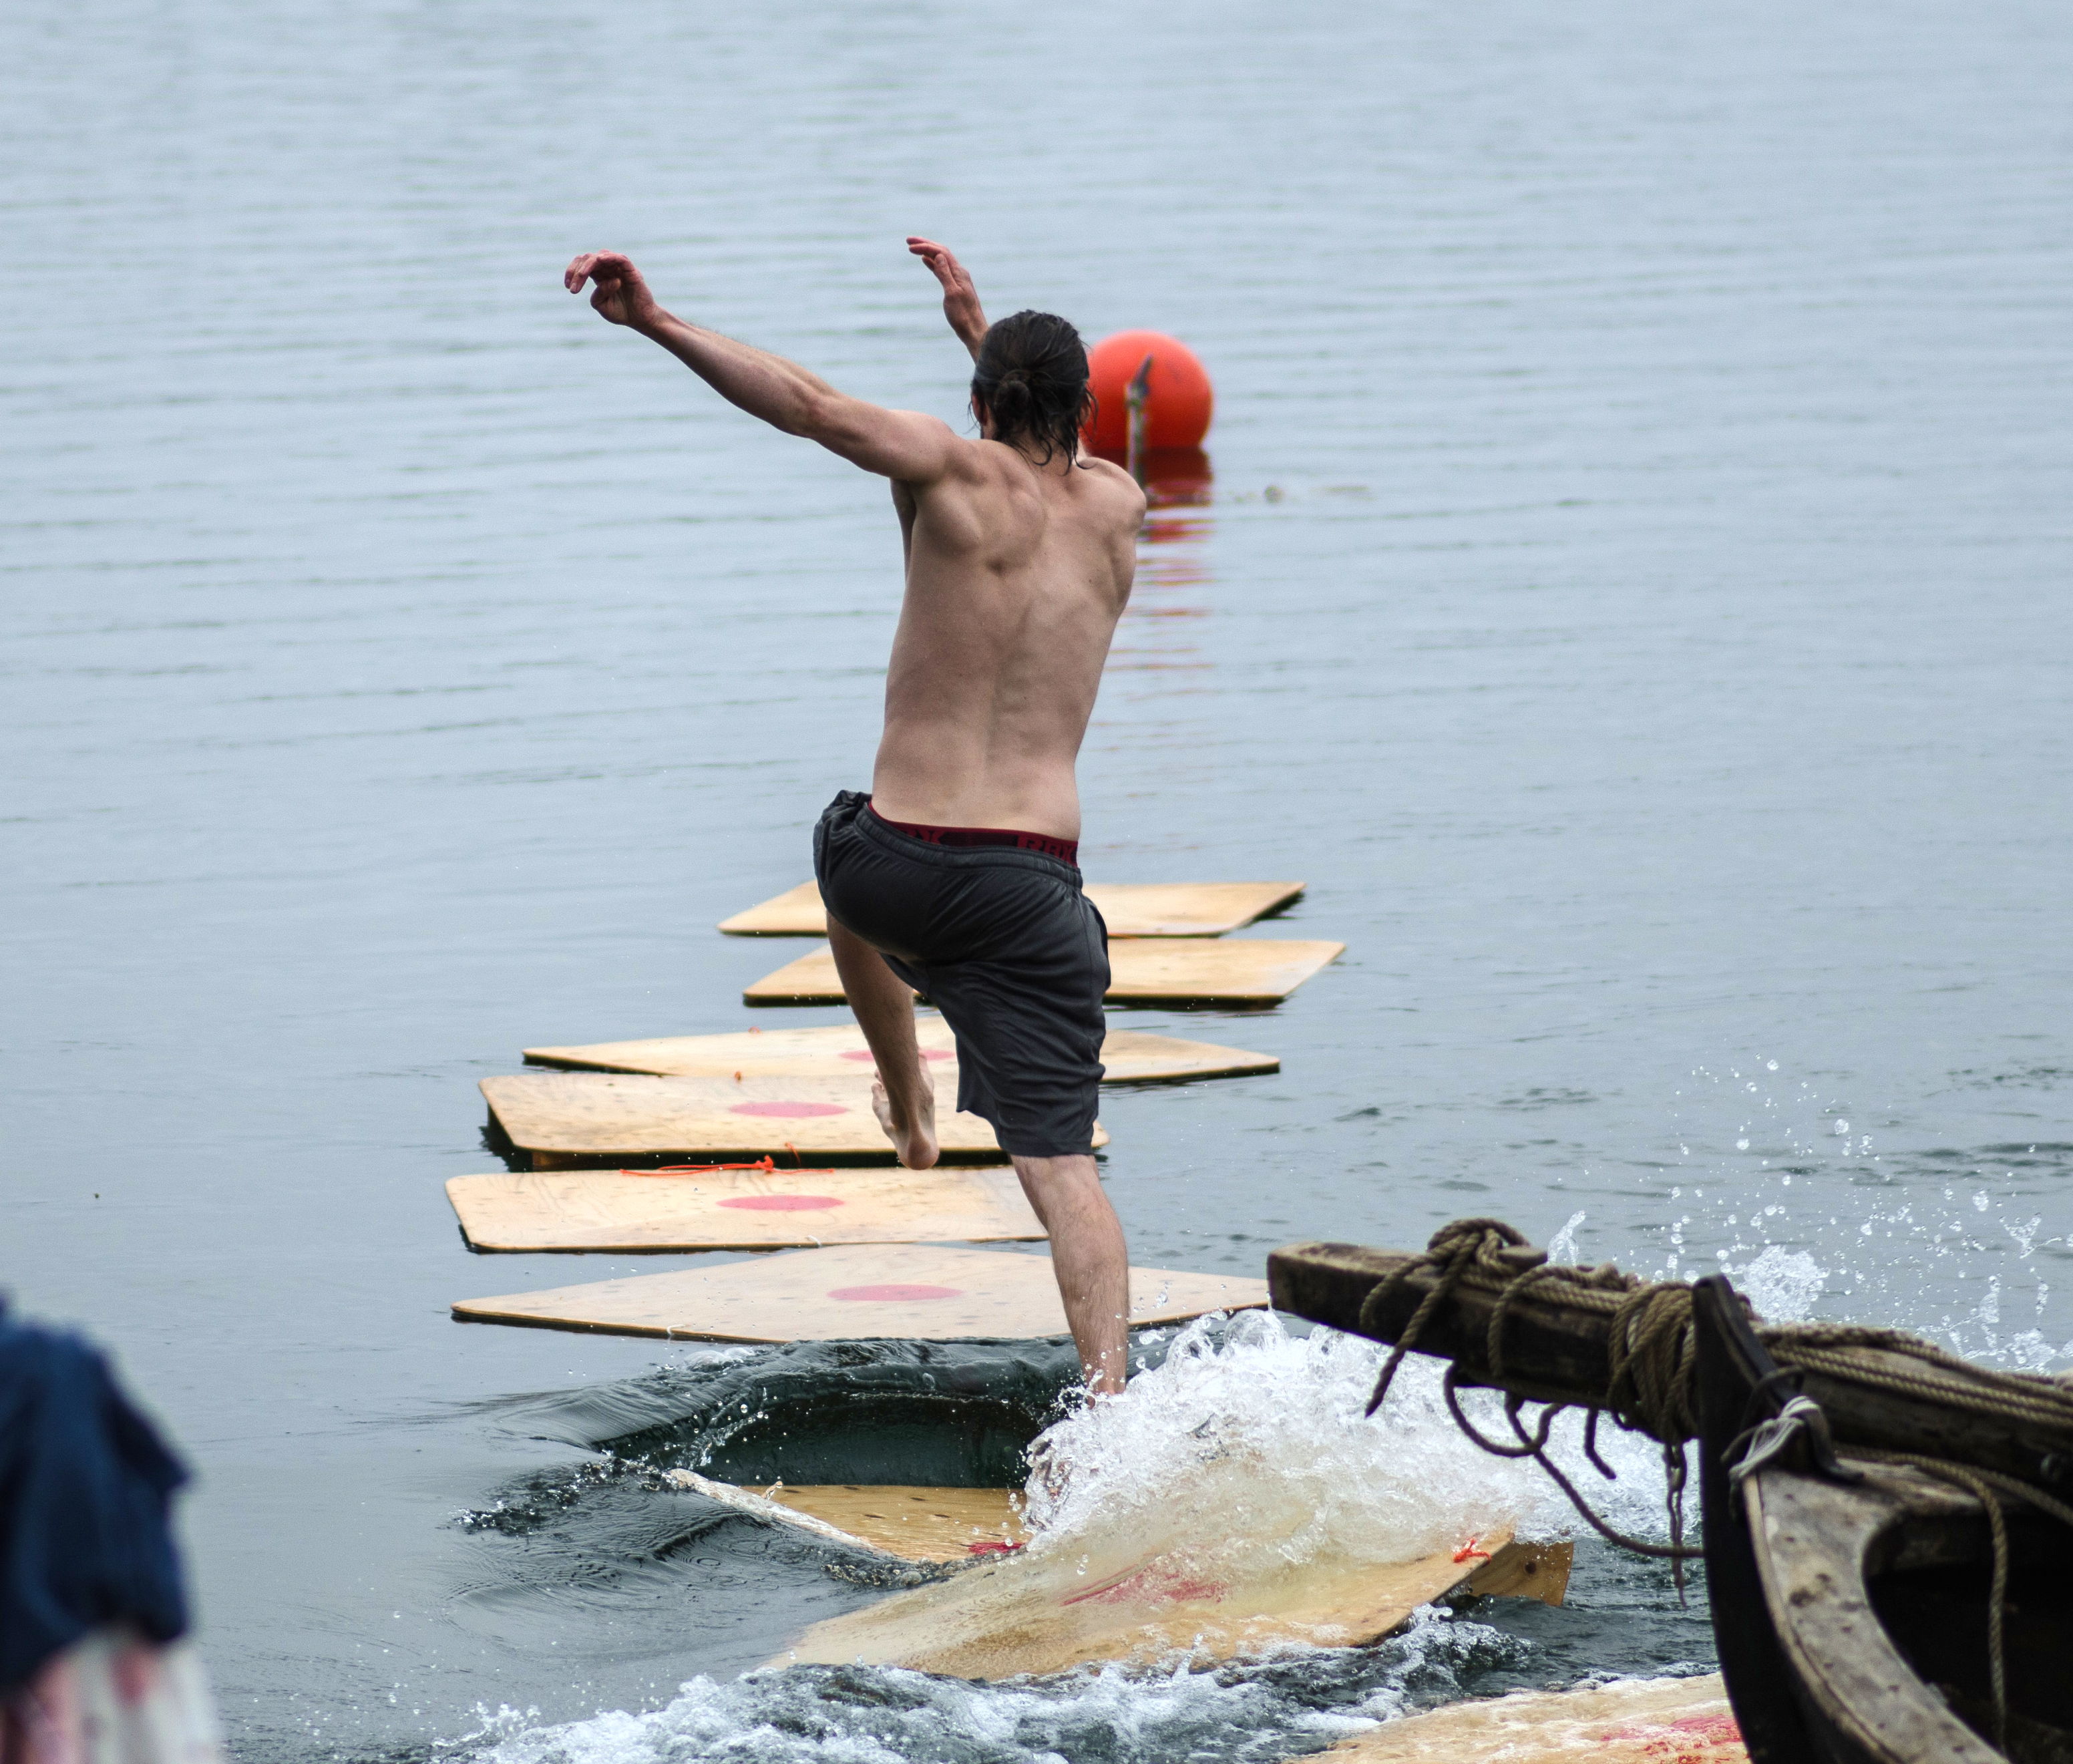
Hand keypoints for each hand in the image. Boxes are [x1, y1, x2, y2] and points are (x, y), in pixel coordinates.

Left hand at [564, 250, 661, 328]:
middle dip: (577, 270)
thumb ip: (597, 294)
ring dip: (589, 264)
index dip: (572, 272)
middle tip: (573, 288)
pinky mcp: (631, 271)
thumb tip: (608, 280)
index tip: (568, 287)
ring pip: (601, 256)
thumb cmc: (621, 312)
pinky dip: (610, 257)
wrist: (640, 320)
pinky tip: (600, 260)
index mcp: (599, 275)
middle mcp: (608, 269)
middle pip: (588, 258)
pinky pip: (620, 258)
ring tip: (582, 275)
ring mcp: (619, 269)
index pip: (582, 265)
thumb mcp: (601, 306)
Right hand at [907, 236, 987, 358]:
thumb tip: (938, 256)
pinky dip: (933, 263)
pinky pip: (942, 270)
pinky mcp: (955, 287)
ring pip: (941, 260)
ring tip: (914, 247)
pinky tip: (925, 261)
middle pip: (941, 252)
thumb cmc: (963, 316)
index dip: (925, 246)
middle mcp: (959, 273)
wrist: (974, 331)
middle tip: (908, 239)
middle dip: (925, 244)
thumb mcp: (952, 294)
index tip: (909, 246)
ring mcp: (958, 280)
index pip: (941, 252)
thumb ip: (945, 274)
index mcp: (959, 273)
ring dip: (928, 252)